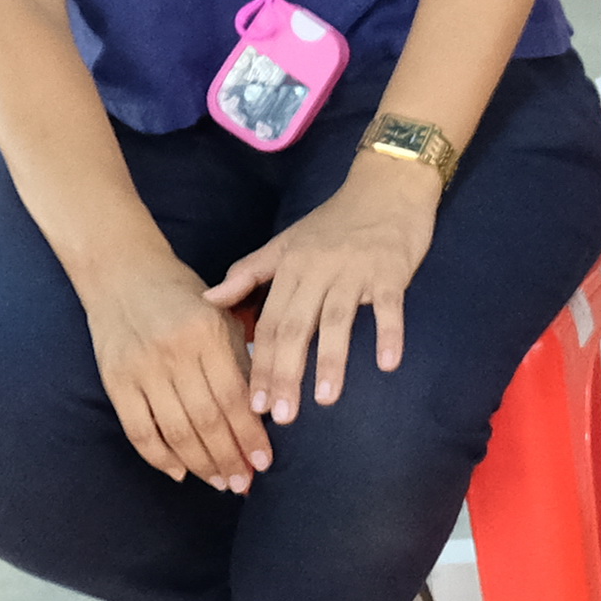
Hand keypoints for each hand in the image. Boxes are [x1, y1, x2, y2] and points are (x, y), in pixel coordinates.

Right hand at [80, 250, 273, 489]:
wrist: (123, 274)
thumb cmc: (182, 296)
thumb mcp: (220, 316)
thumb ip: (239, 359)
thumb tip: (261, 414)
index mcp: (207, 333)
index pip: (235, 396)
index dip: (251, 435)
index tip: (266, 462)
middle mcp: (174, 352)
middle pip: (206, 420)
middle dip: (230, 457)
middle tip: (245, 483)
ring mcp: (142, 369)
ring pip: (175, 431)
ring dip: (201, 464)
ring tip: (221, 482)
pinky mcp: (115, 381)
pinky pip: (139, 430)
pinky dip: (160, 457)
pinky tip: (180, 472)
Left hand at [207, 151, 442, 421]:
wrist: (387, 185)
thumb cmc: (335, 221)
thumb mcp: (287, 243)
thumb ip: (249, 272)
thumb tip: (209, 299)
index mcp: (291, 267)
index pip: (269, 322)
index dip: (260, 363)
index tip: (254, 404)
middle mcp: (319, 270)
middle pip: (297, 326)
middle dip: (286, 372)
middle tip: (281, 415)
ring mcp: (356, 270)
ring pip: (337, 319)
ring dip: (331, 361)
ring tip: (325, 399)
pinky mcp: (391, 270)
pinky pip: (388, 305)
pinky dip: (389, 333)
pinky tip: (387, 364)